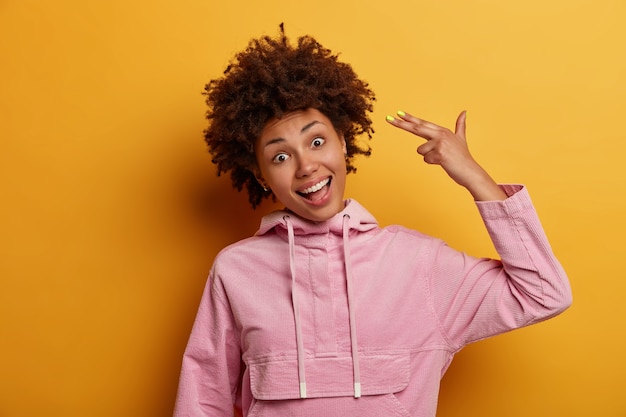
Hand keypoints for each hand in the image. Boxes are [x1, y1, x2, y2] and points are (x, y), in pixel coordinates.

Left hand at [386, 110, 506, 200]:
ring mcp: (440, 143)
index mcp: (443, 130)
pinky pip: (426, 159)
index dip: (410, 118)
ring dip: (428, 157)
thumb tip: (464, 111)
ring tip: (441, 159)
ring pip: (421, 150)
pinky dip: (432, 163)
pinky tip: (442, 162)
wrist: (470, 171)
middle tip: (388, 118)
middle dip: (401, 124)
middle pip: (416, 128)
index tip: (398, 113)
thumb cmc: (462, 157)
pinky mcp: (439, 153)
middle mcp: (441, 134)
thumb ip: (460, 125)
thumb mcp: (461, 138)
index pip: (422, 123)